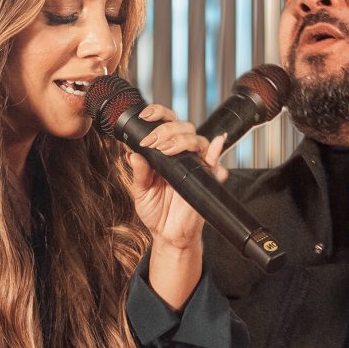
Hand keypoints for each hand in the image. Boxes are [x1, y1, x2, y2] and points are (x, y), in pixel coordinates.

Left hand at [127, 104, 227, 250]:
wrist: (168, 234)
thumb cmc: (155, 211)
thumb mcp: (141, 191)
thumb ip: (139, 173)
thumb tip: (132, 154)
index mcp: (165, 152)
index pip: (166, 124)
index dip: (158, 113)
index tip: (145, 116)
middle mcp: (181, 155)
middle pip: (183, 127)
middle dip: (166, 129)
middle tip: (152, 143)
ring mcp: (195, 165)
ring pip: (198, 140)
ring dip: (182, 140)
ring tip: (166, 150)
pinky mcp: (206, 179)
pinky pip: (215, 163)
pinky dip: (216, 153)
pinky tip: (215, 147)